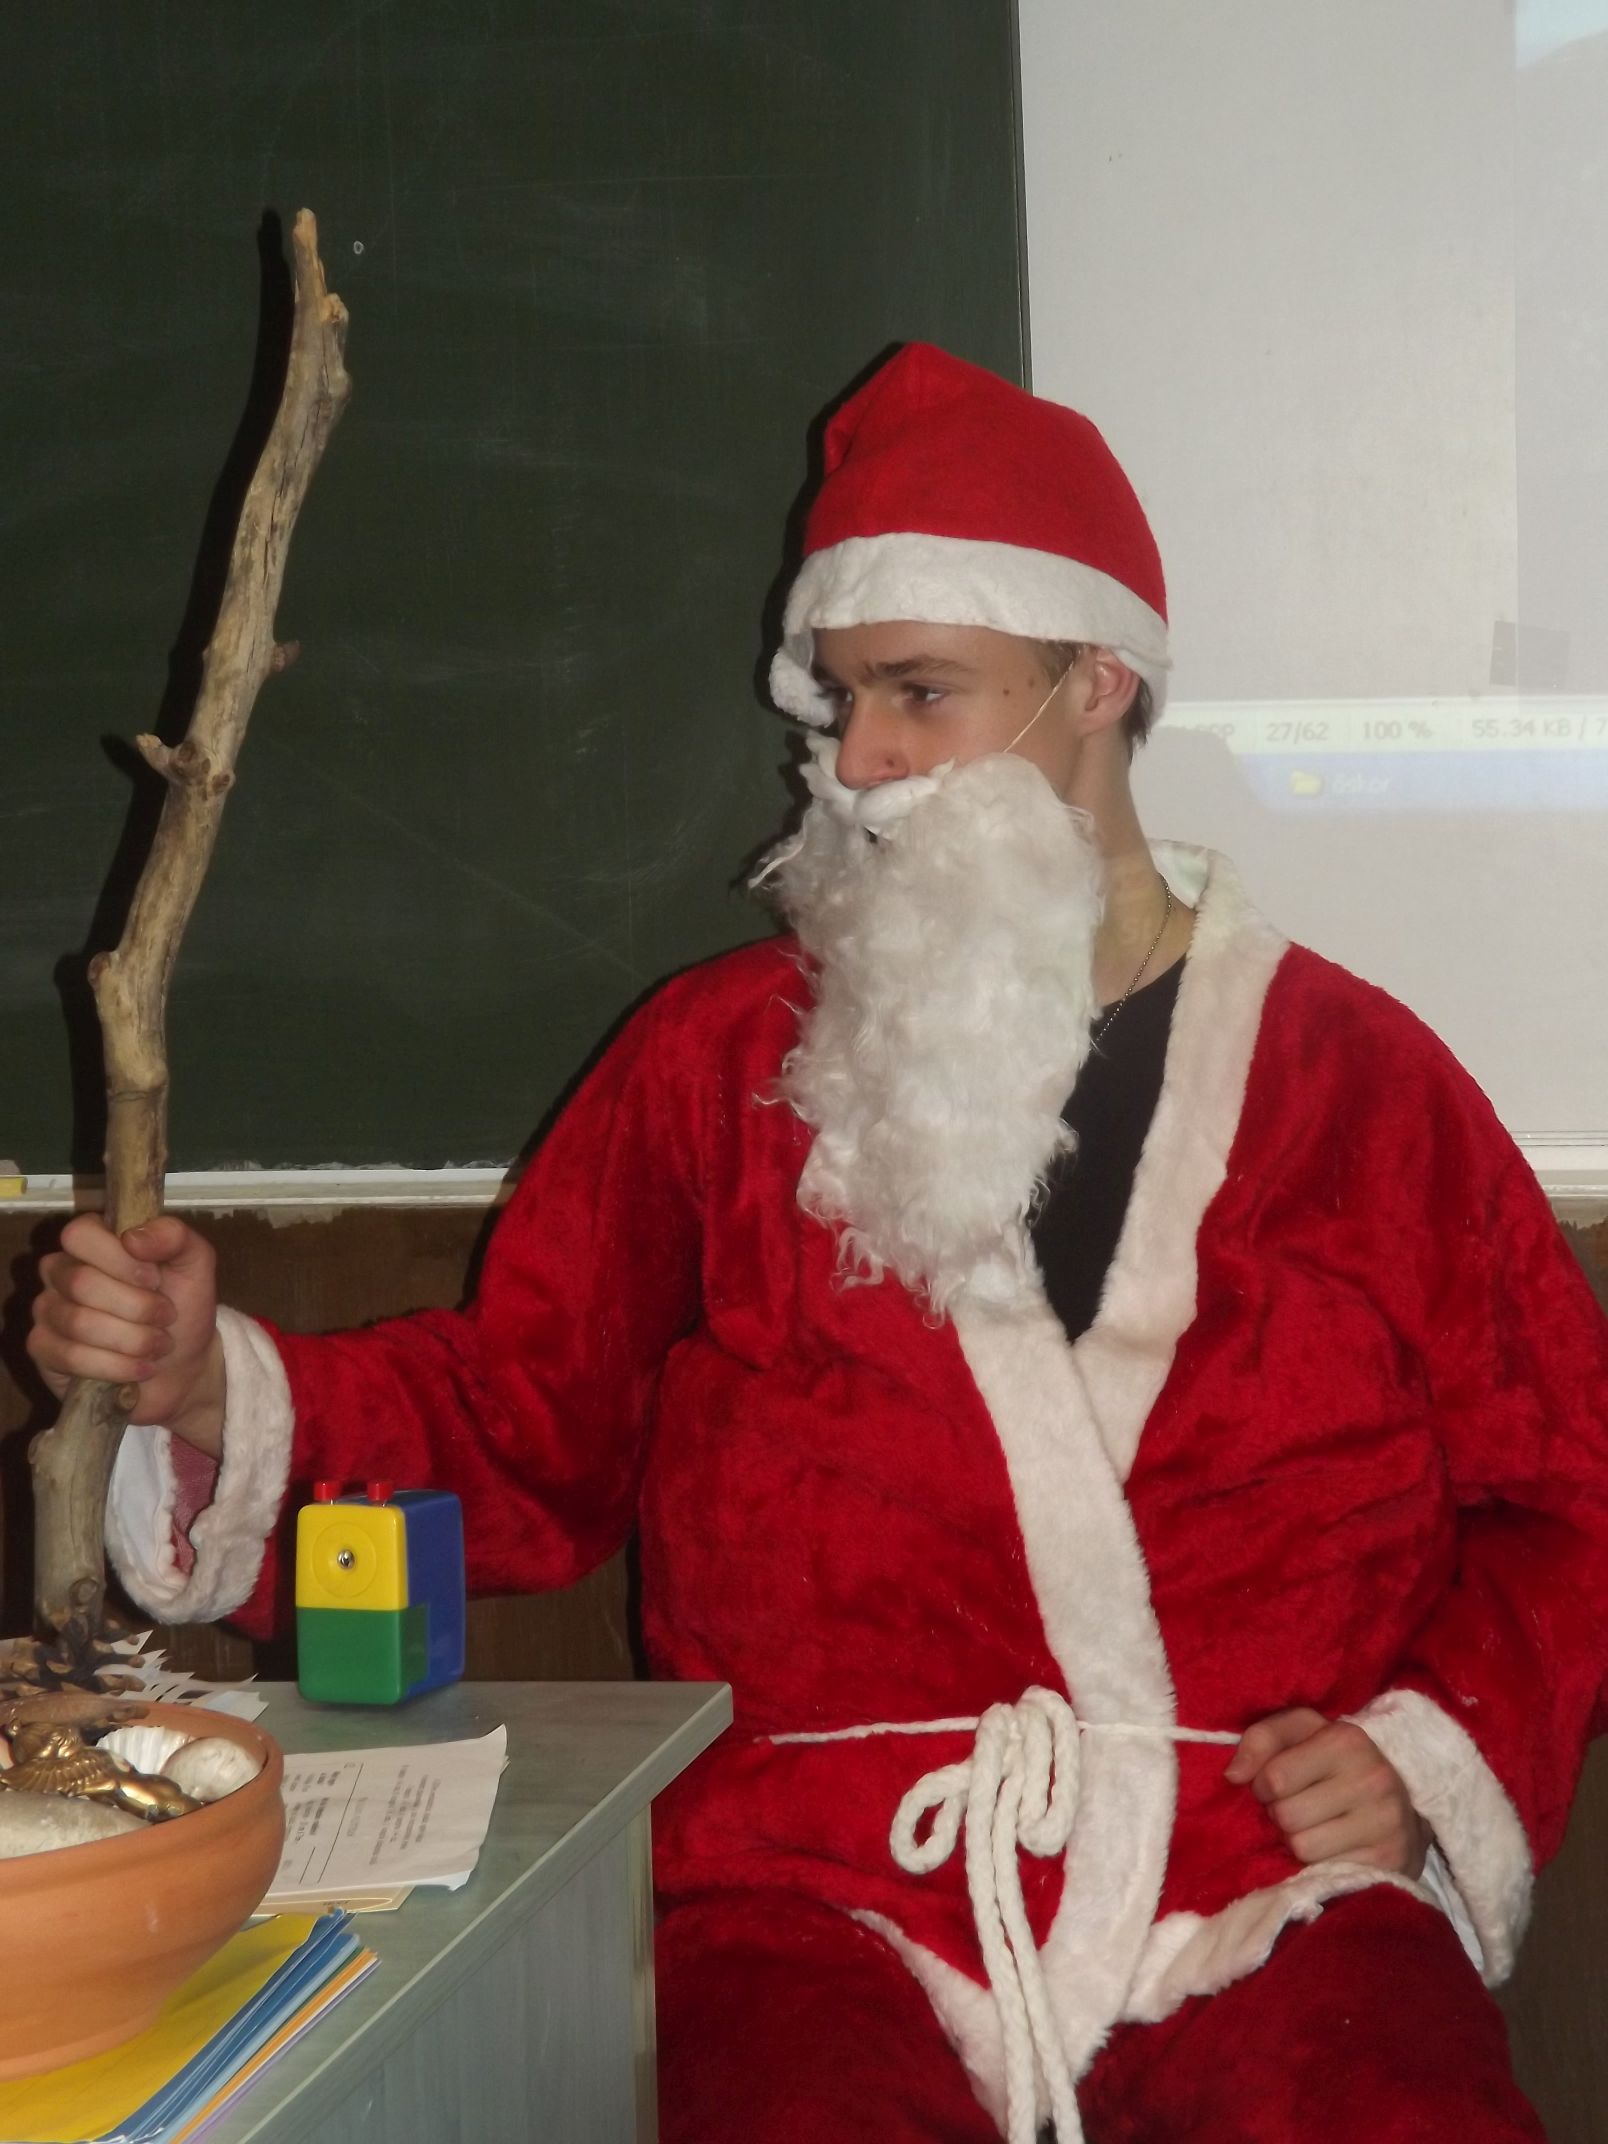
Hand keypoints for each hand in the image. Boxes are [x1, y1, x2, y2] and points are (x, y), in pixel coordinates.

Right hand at [26, 1214, 225, 1458]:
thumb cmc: (183, 1308)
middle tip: (165, 1317)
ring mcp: (48, 1309)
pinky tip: (139, 1368)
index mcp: (93, 1240)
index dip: (119, 1260)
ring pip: (78, 1322)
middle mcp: (61, 1270)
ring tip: (158, 1345)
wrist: (182, 1367)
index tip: (155, 1280)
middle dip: (137, 1307)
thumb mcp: (194, 1264)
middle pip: (81, 1283)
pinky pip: (68, 1356)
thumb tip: (133, 1237)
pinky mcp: (43, 1349)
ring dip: (132, 1339)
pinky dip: (114, 1366)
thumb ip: (175, 1236)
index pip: (80, 1234)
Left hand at [1224, 1707, 1430, 1877]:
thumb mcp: (1301, 1733)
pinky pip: (1328, 1872)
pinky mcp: (1391, 1860)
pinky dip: (1321, 1863)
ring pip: (1304, 1848)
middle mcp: (1371, 1778)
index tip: (1274, 1786)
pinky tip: (1332, 1848)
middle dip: (1282, 1815)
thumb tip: (1233, 1775)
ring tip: (1314, 1827)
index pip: (1274, 1778)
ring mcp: (1386, 1822)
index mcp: (1346, 1740)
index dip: (1263, 1786)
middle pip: (1287, 1816)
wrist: (1403, 1800)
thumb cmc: (1337, 1762)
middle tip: (1298, 1809)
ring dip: (1299, 1842)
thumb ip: (1262, 1739)